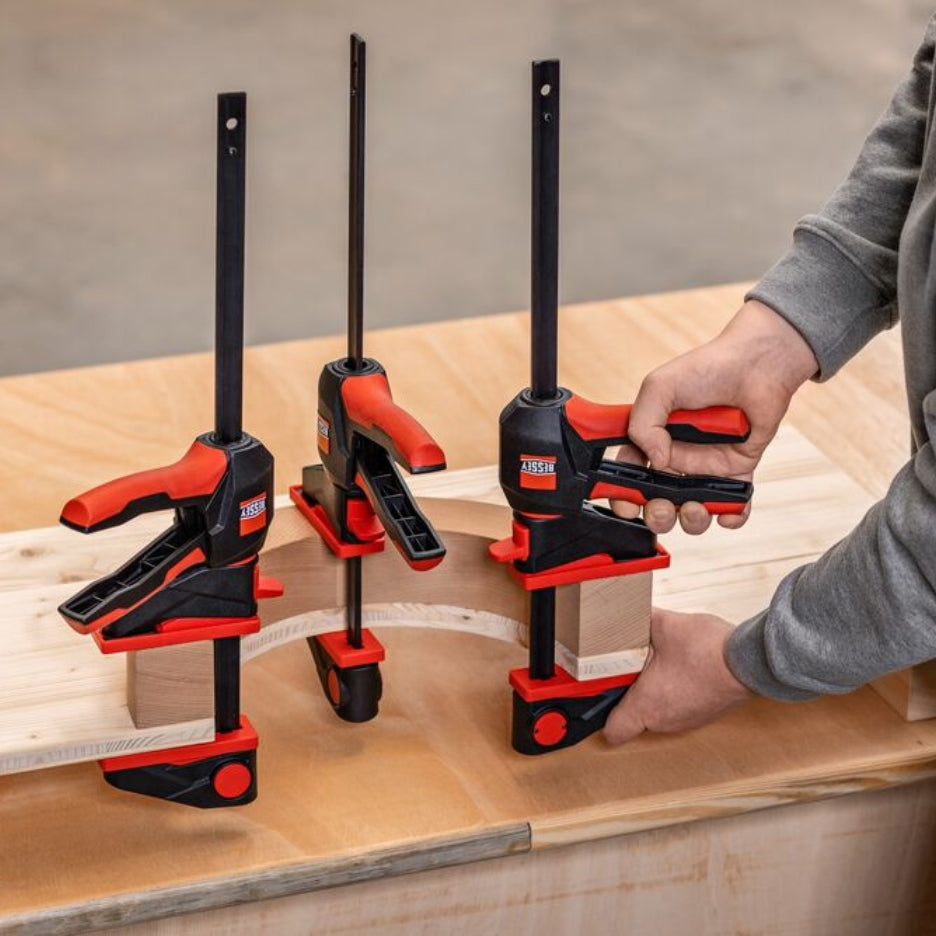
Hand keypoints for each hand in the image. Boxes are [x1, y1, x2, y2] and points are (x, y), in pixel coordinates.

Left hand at [603, 608, 753, 743]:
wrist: (751, 662)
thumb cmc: (708, 651)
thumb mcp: (664, 625)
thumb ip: (639, 619)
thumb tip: (624, 609)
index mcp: (648, 706)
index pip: (614, 730)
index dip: (603, 714)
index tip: (603, 692)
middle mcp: (665, 721)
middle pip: (633, 717)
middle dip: (628, 693)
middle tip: (629, 667)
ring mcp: (686, 721)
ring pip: (657, 713)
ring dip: (652, 692)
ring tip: (656, 664)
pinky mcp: (703, 715)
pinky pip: (678, 708)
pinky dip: (673, 692)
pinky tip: (679, 668)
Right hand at [613, 299, 817, 534]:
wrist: (757, 364)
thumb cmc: (708, 368)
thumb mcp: (660, 387)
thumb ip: (644, 422)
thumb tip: (656, 460)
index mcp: (651, 439)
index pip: (629, 475)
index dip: (622, 494)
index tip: (625, 502)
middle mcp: (675, 458)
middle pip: (657, 501)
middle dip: (656, 515)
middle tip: (661, 507)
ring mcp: (705, 467)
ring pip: (692, 510)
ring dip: (690, 519)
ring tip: (695, 506)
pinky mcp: (736, 471)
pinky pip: (732, 504)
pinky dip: (732, 515)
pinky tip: (728, 511)